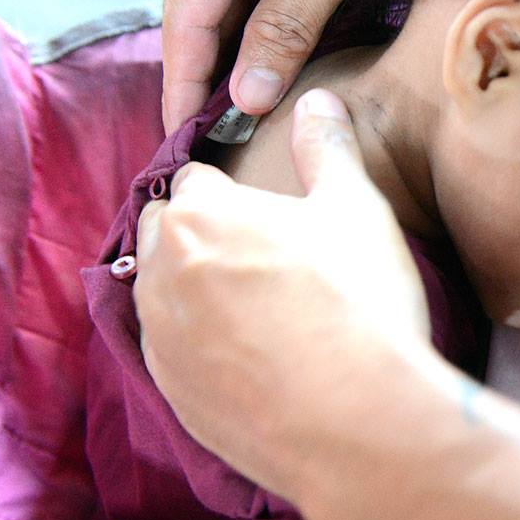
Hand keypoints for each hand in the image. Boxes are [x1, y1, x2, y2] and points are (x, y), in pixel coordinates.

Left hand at [135, 88, 432, 498]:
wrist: (355, 421)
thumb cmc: (359, 300)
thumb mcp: (357, 208)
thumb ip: (328, 146)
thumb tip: (316, 98)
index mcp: (200, 214)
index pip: (195, 178)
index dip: (232, 187)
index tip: (265, 204)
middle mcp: (160, 272)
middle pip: (164, 232)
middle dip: (199, 231)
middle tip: (262, 249)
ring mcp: (160, 339)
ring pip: (161, 292)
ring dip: (194, 287)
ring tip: (256, 301)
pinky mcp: (172, 395)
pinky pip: (174, 350)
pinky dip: (202, 343)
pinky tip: (254, 352)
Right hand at [161, 0, 519, 132]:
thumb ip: (282, 32)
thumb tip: (244, 98)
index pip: (185, 14)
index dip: (184, 82)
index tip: (182, 139)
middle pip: (202, 5)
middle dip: (211, 71)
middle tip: (215, 139)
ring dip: (242, 48)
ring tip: (245, 113)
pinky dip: (269, 18)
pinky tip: (277, 60)